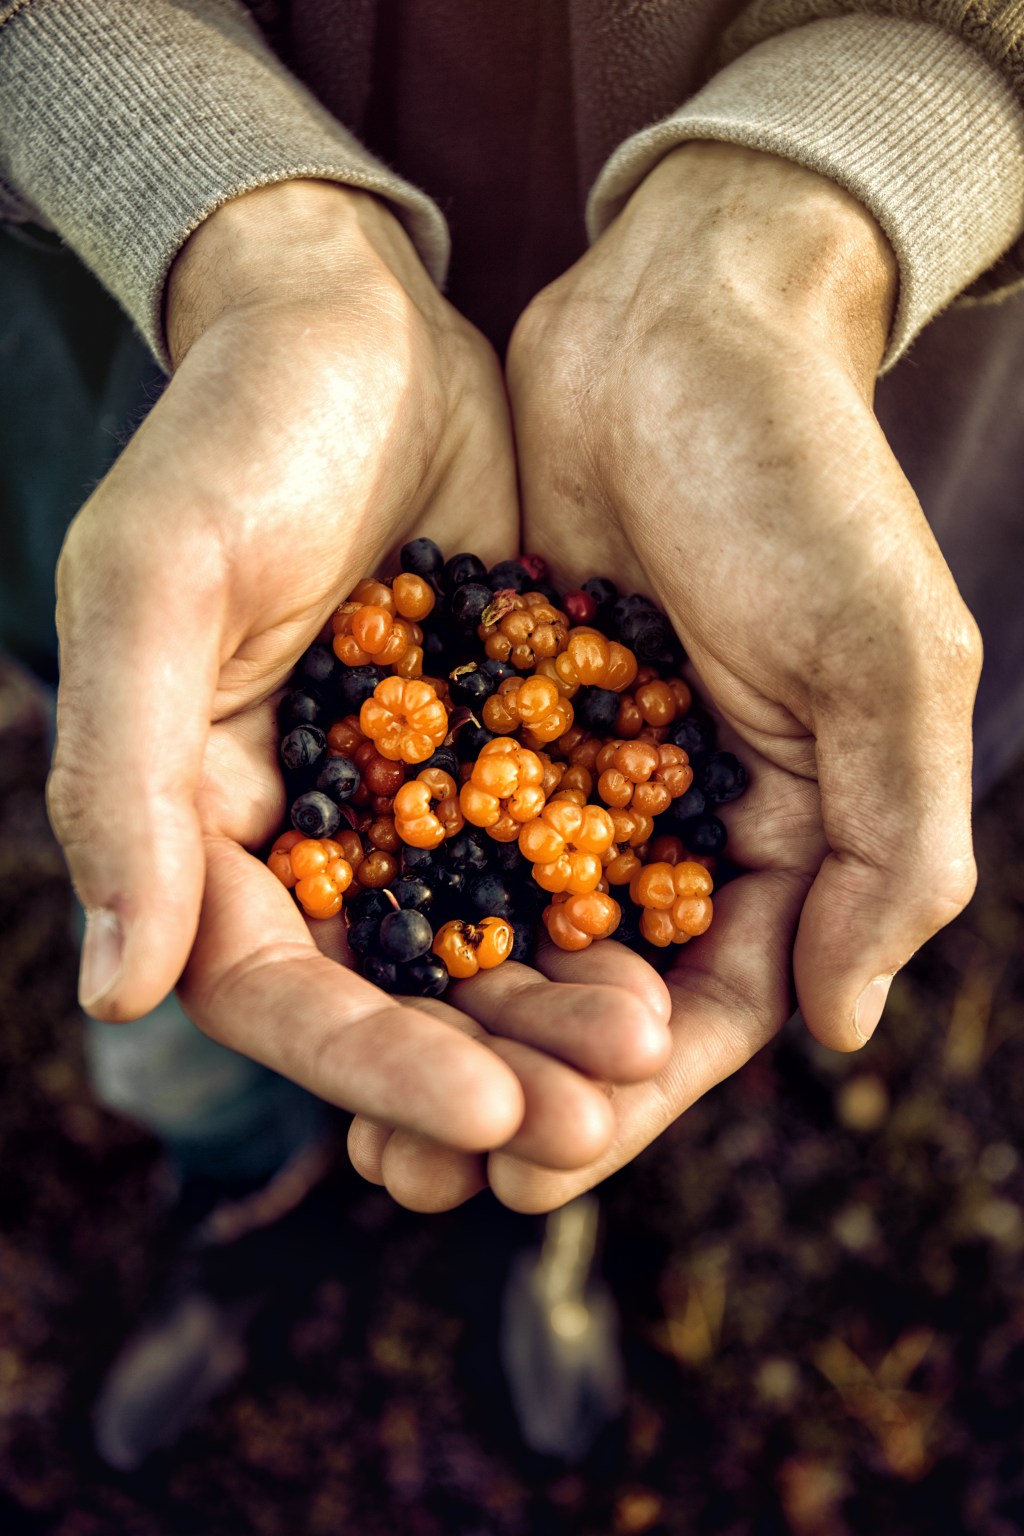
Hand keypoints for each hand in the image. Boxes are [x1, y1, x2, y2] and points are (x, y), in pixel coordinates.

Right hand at [49, 180, 669, 1162]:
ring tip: (653, 1045)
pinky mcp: (503, 744)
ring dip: (562, 1008)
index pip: (276, 990)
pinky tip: (680, 946)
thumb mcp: (155, 584)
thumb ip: (124, 781)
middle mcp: (308, 833)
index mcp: (202, 820)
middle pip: (395, 994)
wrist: (353, 322)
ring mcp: (415, 795)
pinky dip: (612, 906)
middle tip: (594, 1121)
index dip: (374, 1066)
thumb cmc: (231, 434)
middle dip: (491, 1064)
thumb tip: (118, 994)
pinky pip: (561, 849)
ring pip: (489, 940)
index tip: (487, 1111)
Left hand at [357, 144, 979, 1209]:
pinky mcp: (494, 706)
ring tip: (353, 1123)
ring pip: (503, 933)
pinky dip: (393, 904)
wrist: (684, 321)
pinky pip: (436, 828)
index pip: (712, 1008)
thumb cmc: (805, 484)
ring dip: (439, 1028)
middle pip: (592, 996)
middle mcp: (682, 821)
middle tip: (410, 1180)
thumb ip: (894, 847)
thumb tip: (844, 1029)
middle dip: (507, 1092)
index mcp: (791, 832)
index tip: (533, 1177)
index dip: (629, 1105)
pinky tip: (326, 964)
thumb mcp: (888, 659)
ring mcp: (578, 768)